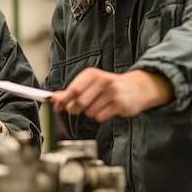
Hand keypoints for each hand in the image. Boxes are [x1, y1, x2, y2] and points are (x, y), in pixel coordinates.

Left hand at [51, 68, 172, 121]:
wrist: (137, 87)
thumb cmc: (110, 86)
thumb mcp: (90, 84)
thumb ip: (71, 91)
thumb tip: (53, 98)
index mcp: (92, 74)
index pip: (72, 90)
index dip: (63, 101)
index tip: (58, 107)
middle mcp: (102, 80)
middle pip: (79, 102)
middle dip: (76, 109)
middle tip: (82, 107)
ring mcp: (112, 92)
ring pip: (89, 112)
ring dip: (91, 112)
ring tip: (99, 105)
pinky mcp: (120, 104)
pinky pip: (100, 117)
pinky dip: (100, 117)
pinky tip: (107, 110)